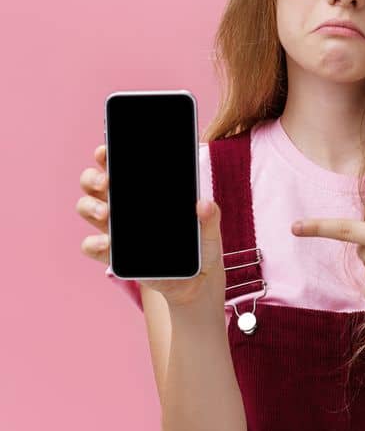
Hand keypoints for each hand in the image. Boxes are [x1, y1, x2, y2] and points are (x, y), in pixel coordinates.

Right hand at [77, 143, 226, 315]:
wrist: (196, 282)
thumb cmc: (200, 247)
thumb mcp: (209, 231)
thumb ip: (210, 218)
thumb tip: (204, 204)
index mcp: (145, 192)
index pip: (121, 166)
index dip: (108, 155)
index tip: (107, 149)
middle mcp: (124, 206)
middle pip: (94, 183)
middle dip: (93, 177)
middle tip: (107, 182)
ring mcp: (116, 230)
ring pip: (88, 208)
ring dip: (90, 206)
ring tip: (106, 212)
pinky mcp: (114, 256)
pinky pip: (92, 246)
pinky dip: (94, 243)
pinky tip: (107, 243)